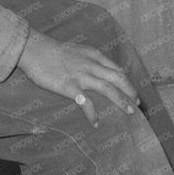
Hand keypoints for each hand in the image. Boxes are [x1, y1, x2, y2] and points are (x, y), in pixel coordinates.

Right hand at [16, 30, 137, 127]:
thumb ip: (91, 60)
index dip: (128, 81)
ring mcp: (82, 76)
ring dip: (121, 101)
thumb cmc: (55, 52)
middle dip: (130, 92)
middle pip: (119, 78)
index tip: (133, 92)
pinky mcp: (70, 87)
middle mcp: (92, 65)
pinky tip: (96, 123)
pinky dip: (93, 114)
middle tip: (137, 104)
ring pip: (109, 89)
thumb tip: (103, 71)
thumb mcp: (79, 51)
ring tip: (128, 112)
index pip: (117, 69)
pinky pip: (86, 103)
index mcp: (95, 55)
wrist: (36, 51)